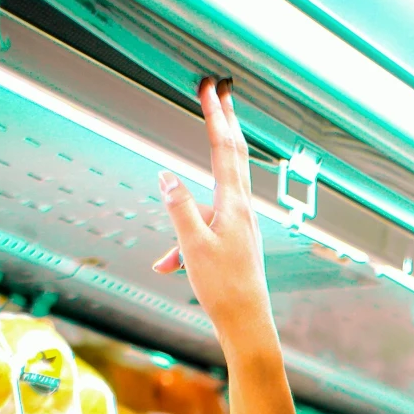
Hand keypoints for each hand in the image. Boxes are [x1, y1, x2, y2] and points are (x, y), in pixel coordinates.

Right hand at [155, 79, 276, 355]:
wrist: (248, 325)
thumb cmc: (223, 290)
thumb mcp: (193, 247)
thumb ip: (179, 208)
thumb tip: (166, 176)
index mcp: (233, 206)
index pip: (224, 150)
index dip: (215, 116)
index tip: (210, 88)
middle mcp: (243, 210)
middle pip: (234, 156)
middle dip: (224, 122)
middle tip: (219, 92)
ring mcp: (242, 224)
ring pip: (214, 196)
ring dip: (193, 203)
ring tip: (176, 247)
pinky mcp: (238, 240)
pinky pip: (208, 224)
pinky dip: (186, 239)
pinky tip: (169, 266)